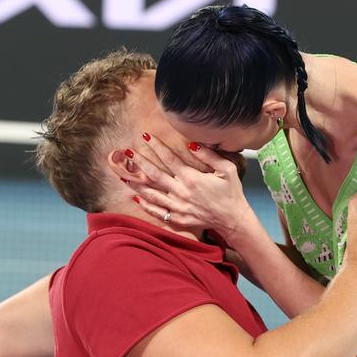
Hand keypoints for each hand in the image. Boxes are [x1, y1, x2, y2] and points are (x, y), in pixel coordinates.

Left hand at [124, 135, 252, 239]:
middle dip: (140, 162)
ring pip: (152, 194)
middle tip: (127, 152)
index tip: (145, 136)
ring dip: (136, 184)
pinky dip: (146, 206)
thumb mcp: (227, 169)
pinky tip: (136, 198)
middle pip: (154, 175)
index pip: (169, 159)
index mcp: (192, 178)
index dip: (156, 146)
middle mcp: (181, 192)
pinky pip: (158, 212)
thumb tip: (192, 144)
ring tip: (123, 175)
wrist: (233, 220)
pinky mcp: (179, 219)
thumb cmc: (232, 193)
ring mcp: (178, 207)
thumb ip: (210, 155)